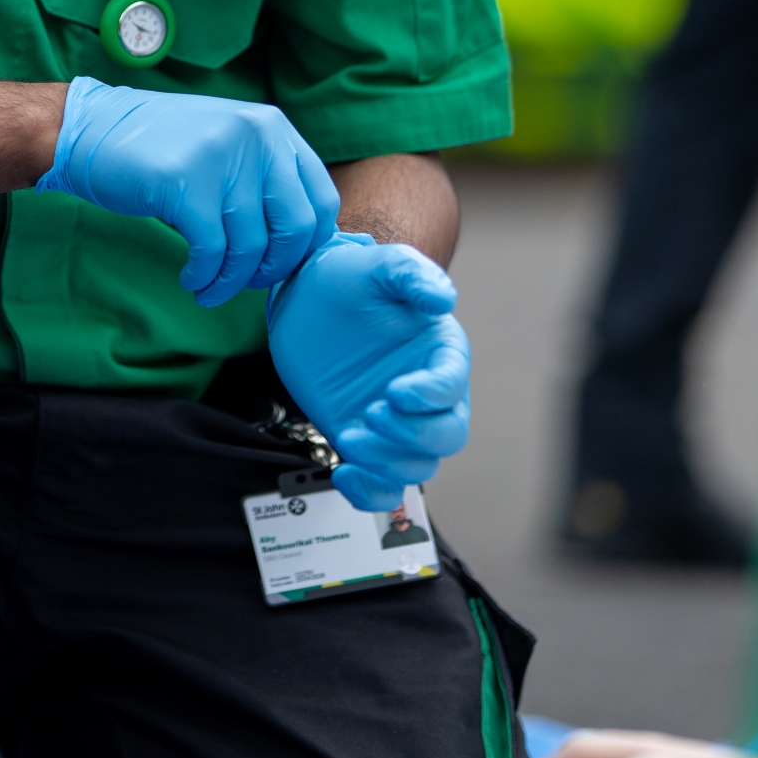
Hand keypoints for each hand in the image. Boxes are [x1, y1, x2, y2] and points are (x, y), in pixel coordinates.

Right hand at [37, 79, 341, 306]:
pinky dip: (204, 276)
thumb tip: (302, 244)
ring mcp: (221, 157)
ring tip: (211, 289)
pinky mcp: (184, 183)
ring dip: (232, 282)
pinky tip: (191, 279)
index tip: (279, 264)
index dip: (306, 246)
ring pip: (251, 247)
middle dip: (274, 269)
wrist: (90, 128)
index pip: (322, 200)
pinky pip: (212, 251)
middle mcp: (256, 136)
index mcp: (274, 128)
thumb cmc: (160, 146)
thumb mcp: (228, 144)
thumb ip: (265, 177)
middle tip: (246, 283)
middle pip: (296, 228)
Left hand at [266, 232, 470, 509]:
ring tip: (349, 437)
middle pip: (446, 436)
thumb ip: (411, 275)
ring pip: (415, 465)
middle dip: (413, 436)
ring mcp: (396, 421)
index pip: (451, 387)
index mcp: (440, 354)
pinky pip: (381, 484)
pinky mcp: (365, 438)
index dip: (430, 396)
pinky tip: (344, 474)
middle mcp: (426, 394)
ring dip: (386, 462)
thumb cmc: (351, 277)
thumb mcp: (380, 266)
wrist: (306, 296)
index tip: (395, 391)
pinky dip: (368, 492)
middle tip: (372, 414)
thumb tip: (443, 298)